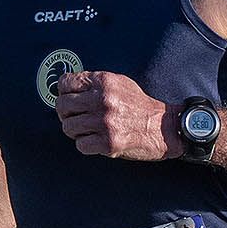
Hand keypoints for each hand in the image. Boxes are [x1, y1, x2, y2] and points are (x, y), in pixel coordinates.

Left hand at [54, 70, 182, 160]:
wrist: (164, 128)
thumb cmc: (140, 106)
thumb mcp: (120, 83)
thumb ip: (94, 84)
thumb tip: (66, 88)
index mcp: (104, 82)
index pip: (65, 83)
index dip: (63, 92)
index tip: (69, 99)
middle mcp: (103, 100)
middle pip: (62, 106)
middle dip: (66, 114)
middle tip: (75, 118)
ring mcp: (105, 122)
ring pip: (68, 127)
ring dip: (75, 131)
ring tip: (87, 131)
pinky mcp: (108, 143)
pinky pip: (80, 145)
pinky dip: (86, 145)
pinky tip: (96, 141)